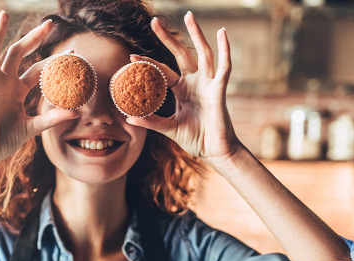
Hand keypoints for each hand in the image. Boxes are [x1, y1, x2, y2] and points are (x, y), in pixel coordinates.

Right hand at [0, 12, 79, 166]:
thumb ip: (52, 118)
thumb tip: (77, 113)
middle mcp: (5, 82)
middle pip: (20, 53)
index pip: (38, 70)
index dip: (53, 61)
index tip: (72, 52)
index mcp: (17, 90)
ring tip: (5, 13)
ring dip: (0, 32)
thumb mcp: (32, 127)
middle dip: (34, 38)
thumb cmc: (5, 140)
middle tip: (50, 23)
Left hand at [126, 12, 240, 166]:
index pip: (162, 71)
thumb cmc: (195, 139)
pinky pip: (223, 67)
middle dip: (168, 38)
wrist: (215, 152)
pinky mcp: (219, 89)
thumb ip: (151, 122)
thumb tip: (129, 118)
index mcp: (181, 90)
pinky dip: (225, 50)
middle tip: (154, 21)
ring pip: (202, 53)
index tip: (131, 56)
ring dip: (196, 34)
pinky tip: (222, 33)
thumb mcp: (169, 128)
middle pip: (181, 54)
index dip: (148, 63)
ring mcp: (208, 84)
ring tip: (189, 16)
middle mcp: (195, 83)